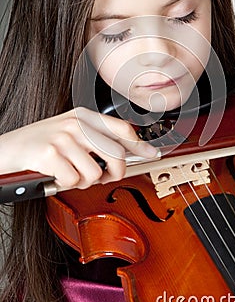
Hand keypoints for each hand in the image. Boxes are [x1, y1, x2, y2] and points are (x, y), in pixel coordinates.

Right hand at [0, 107, 157, 188]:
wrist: (5, 149)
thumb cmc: (38, 144)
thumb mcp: (68, 132)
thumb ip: (94, 139)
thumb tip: (123, 154)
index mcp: (82, 116)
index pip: (121, 128)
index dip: (140, 144)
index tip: (152, 153)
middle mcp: (75, 124)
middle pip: (115, 154)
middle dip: (114, 173)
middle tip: (103, 178)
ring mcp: (62, 138)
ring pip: (95, 173)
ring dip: (83, 182)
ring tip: (68, 174)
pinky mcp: (49, 154)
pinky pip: (74, 181)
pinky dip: (65, 185)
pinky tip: (54, 176)